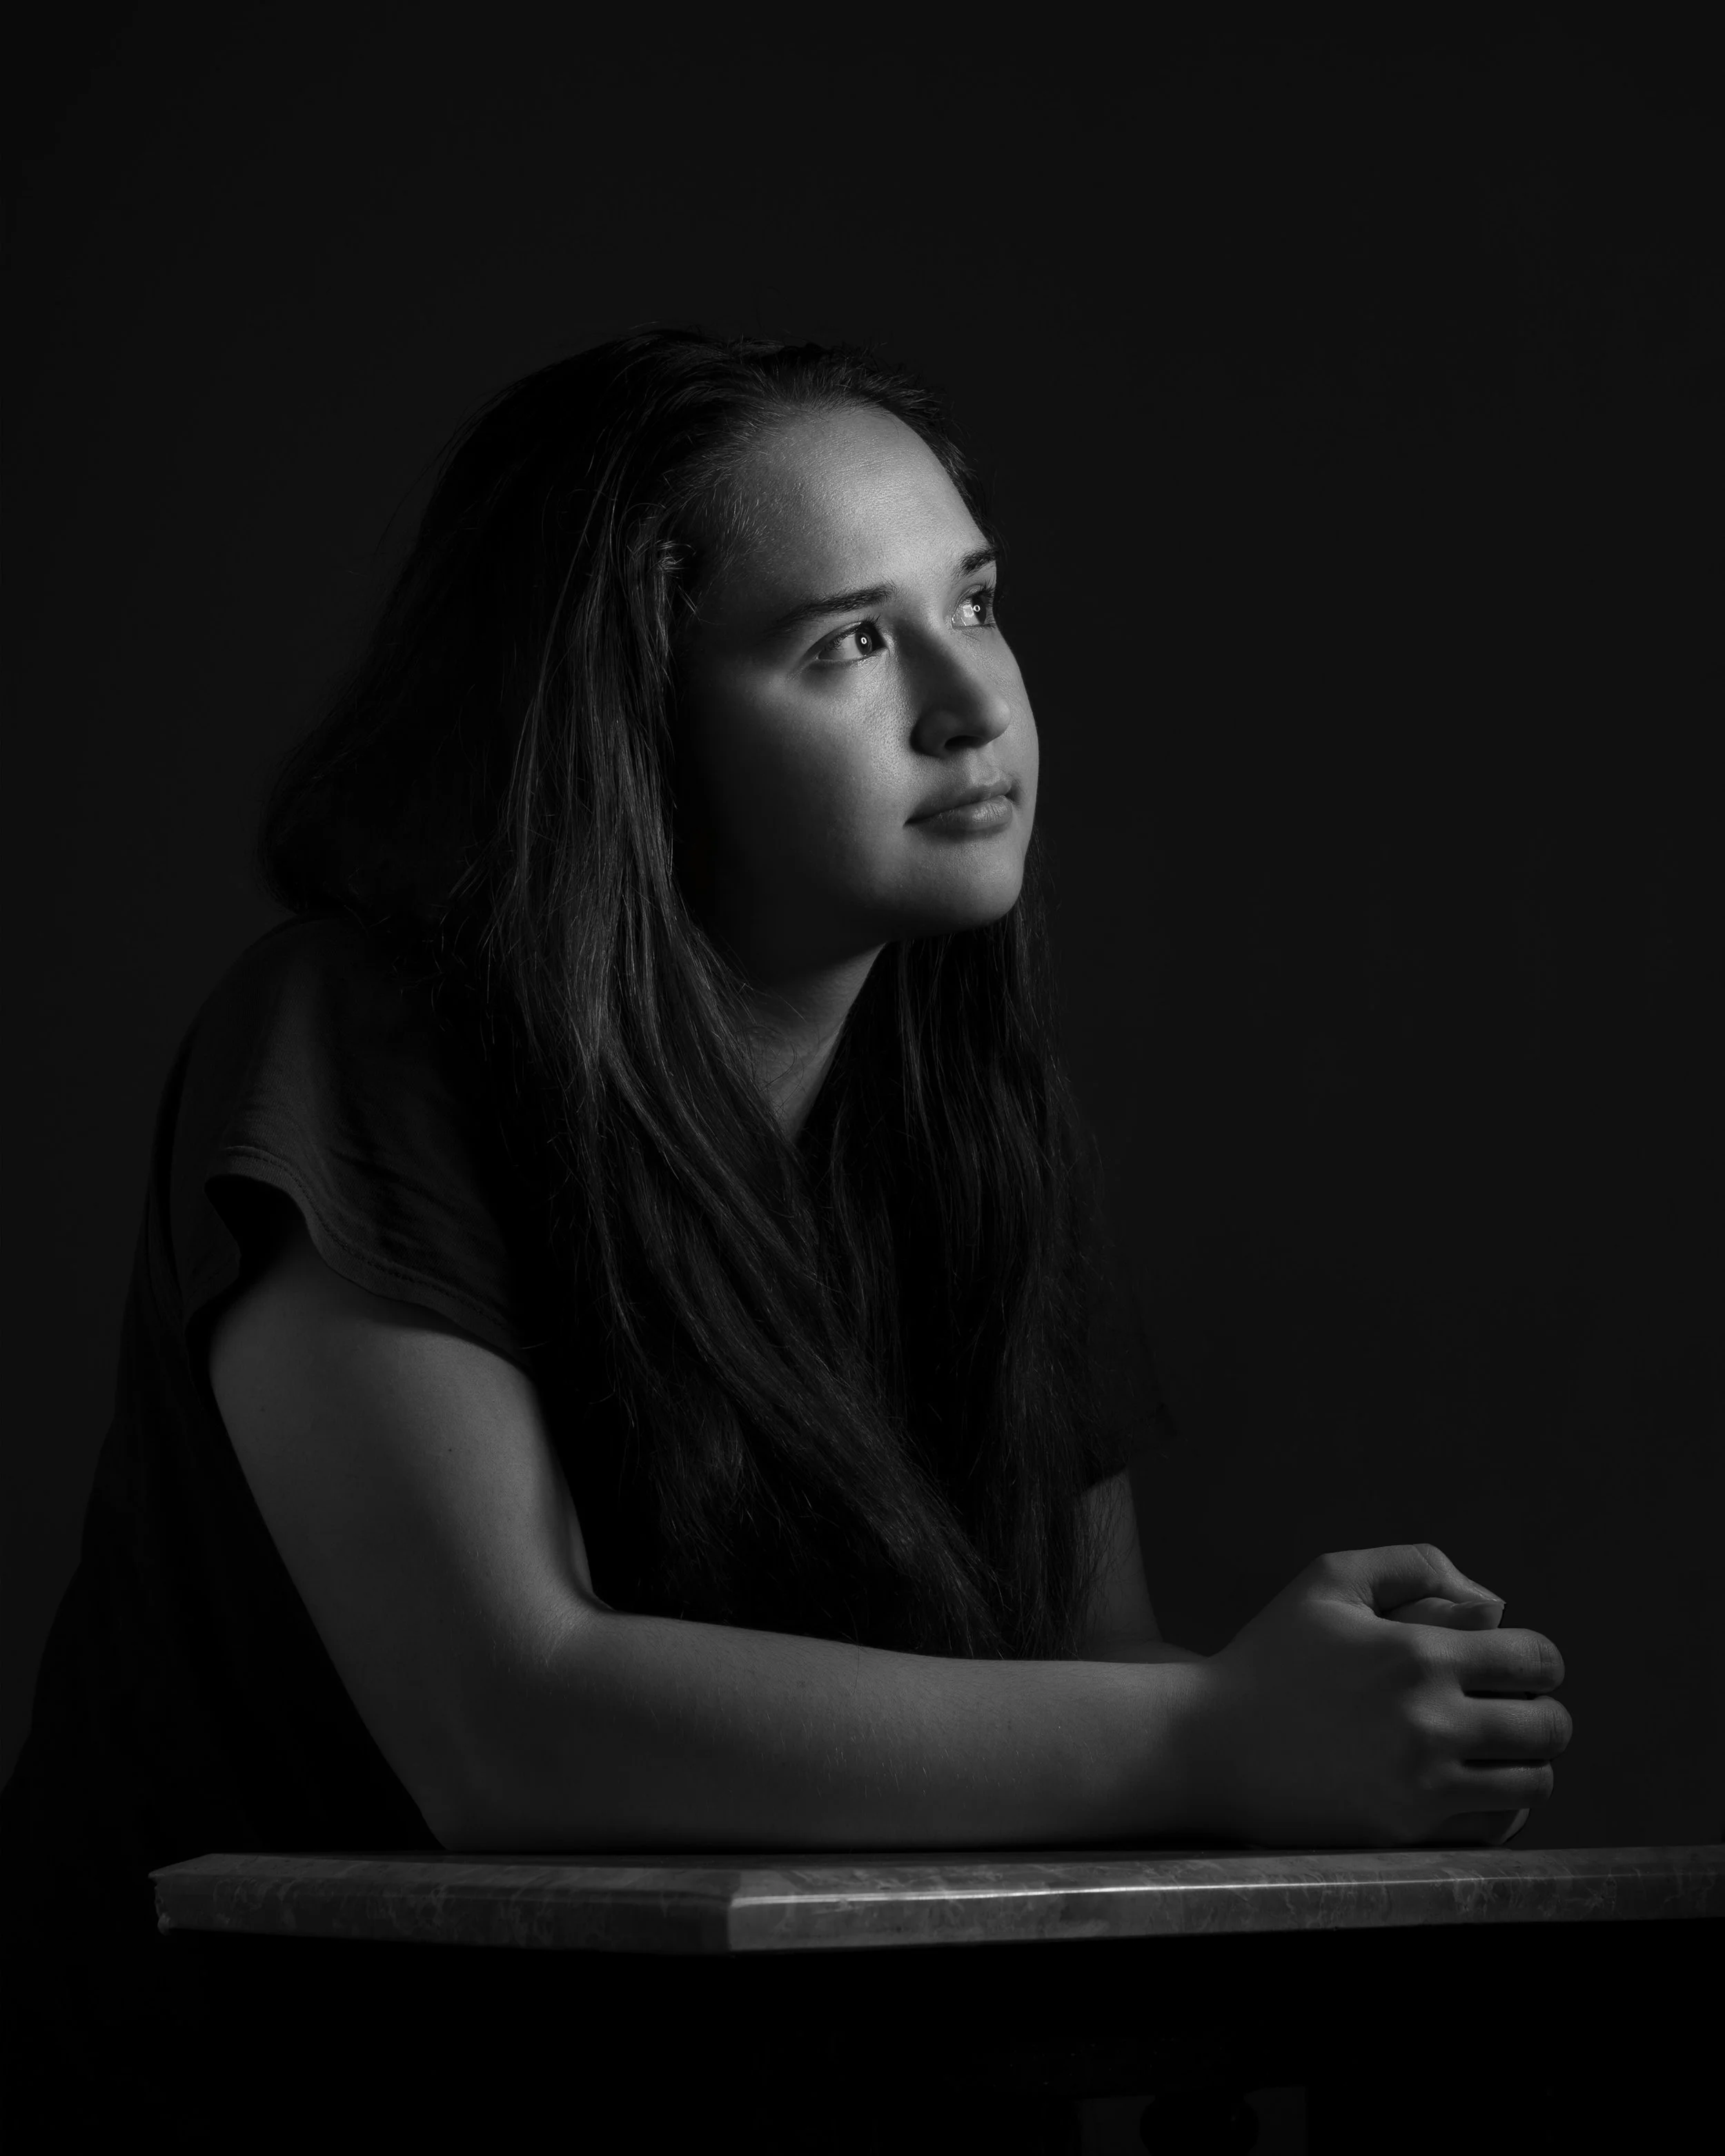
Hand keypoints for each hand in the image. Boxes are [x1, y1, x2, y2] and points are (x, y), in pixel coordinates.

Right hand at [1185, 1544, 1570, 1847]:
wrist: (1207, 1746)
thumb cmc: (1271, 1655)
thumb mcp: (1329, 1580)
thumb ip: (1414, 1567)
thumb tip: (1496, 1607)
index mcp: (1417, 1653)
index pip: (1537, 1660)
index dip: (1538, 1660)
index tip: (1515, 1666)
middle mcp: (1429, 1722)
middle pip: (1549, 1727)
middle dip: (1540, 1713)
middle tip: (1510, 1711)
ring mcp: (1420, 1785)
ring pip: (1533, 1783)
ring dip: (1525, 1764)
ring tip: (1493, 1752)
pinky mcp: (1406, 1833)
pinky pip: (1496, 1829)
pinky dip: (1500, 1810)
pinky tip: (1471, 1789)